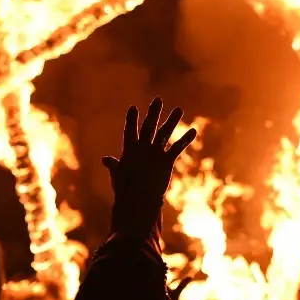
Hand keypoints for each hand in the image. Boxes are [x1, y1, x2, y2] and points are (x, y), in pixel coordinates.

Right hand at [102, 98, 196, 236]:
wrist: (138, 199)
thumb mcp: (117, 175)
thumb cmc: (125, 190)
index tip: (133, 108)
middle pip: (149, 126)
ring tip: (179, 109)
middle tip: (158, 100)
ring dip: (172, 120)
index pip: (130, 130)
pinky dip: (185, 138)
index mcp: (129, 150)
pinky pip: (177, 147)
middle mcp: (142, 147)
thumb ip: (114, 165)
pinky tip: (193, 130)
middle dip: (153, 112)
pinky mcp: (166, 161)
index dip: (132, 119)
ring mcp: (155, 153)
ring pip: (164, 132)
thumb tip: (105, 159)